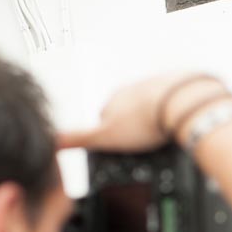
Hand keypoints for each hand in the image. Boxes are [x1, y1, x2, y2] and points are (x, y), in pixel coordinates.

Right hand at [57, 72, 226, 152]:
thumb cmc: (145, 120)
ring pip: (153, 103)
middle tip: (143, 143)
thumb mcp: (103, 136)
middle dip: (134, 124)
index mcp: (114, 99)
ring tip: (162, 134)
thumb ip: (77, 139)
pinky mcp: (181, 86)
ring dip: (156, 116)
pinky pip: (176, 100)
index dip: (111, 134)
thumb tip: (50, 141)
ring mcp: (158, 85)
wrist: (182, 104)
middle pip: (129, 109)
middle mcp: (134, 88)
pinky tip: (179, 123)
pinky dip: (176, 111)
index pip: (105, 117)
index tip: (119, 146)